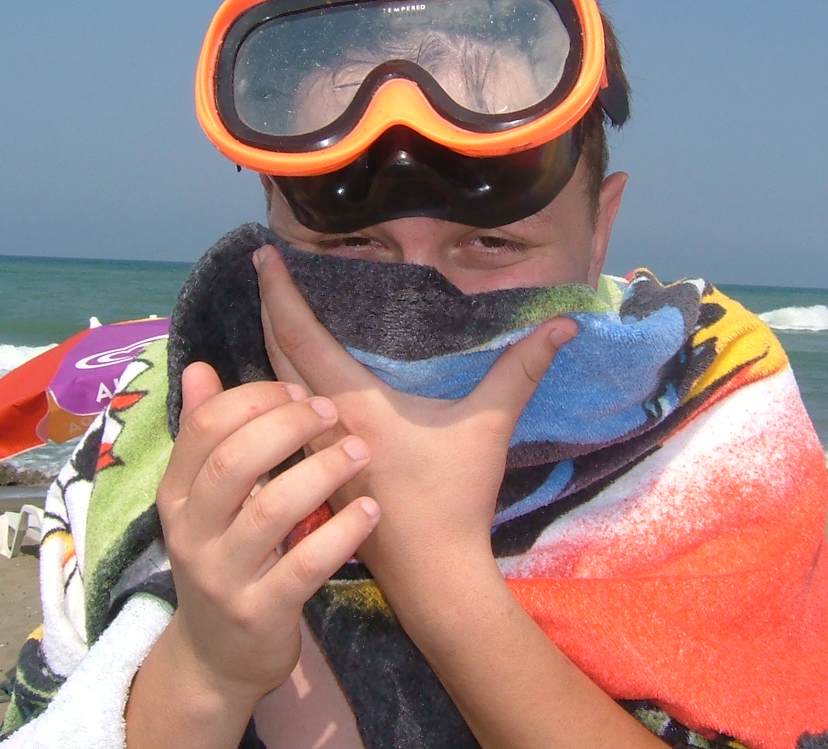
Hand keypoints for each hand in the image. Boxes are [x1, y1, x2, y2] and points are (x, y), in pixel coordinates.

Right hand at [153, 362, 379, 709]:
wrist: (216, 661)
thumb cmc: (225, 560)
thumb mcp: (205, 502)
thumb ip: (205, 435)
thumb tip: (198, 367)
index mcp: (178, 494)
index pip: (206, 427)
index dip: (256, 398)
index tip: (302, 389)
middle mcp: (191, 532)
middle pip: (234, 462)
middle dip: (289, 426)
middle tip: (334, 412)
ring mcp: (222, 577)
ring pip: (271, 511)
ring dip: (322, 472)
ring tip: (360, 452)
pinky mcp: (259, 614)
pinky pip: (304, 566)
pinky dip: (341, 534)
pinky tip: (369, 511)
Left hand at [253, 244, 574, 585]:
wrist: (430, 573)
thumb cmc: (454, 498)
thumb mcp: (489, 426)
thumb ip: (522, 370)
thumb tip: (564, 325)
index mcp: (353, 402)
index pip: (300, 335)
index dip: (280, 291)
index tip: (265, 254)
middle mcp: (323, 420)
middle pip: (275, 352)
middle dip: (266, 305)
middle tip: (263, 267)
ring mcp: (316, 448)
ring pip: (275, 384)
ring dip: (270, 342)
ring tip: (273, 307)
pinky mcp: (319, 468)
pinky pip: (285, 410)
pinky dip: (281, 378)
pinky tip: (293, 371)